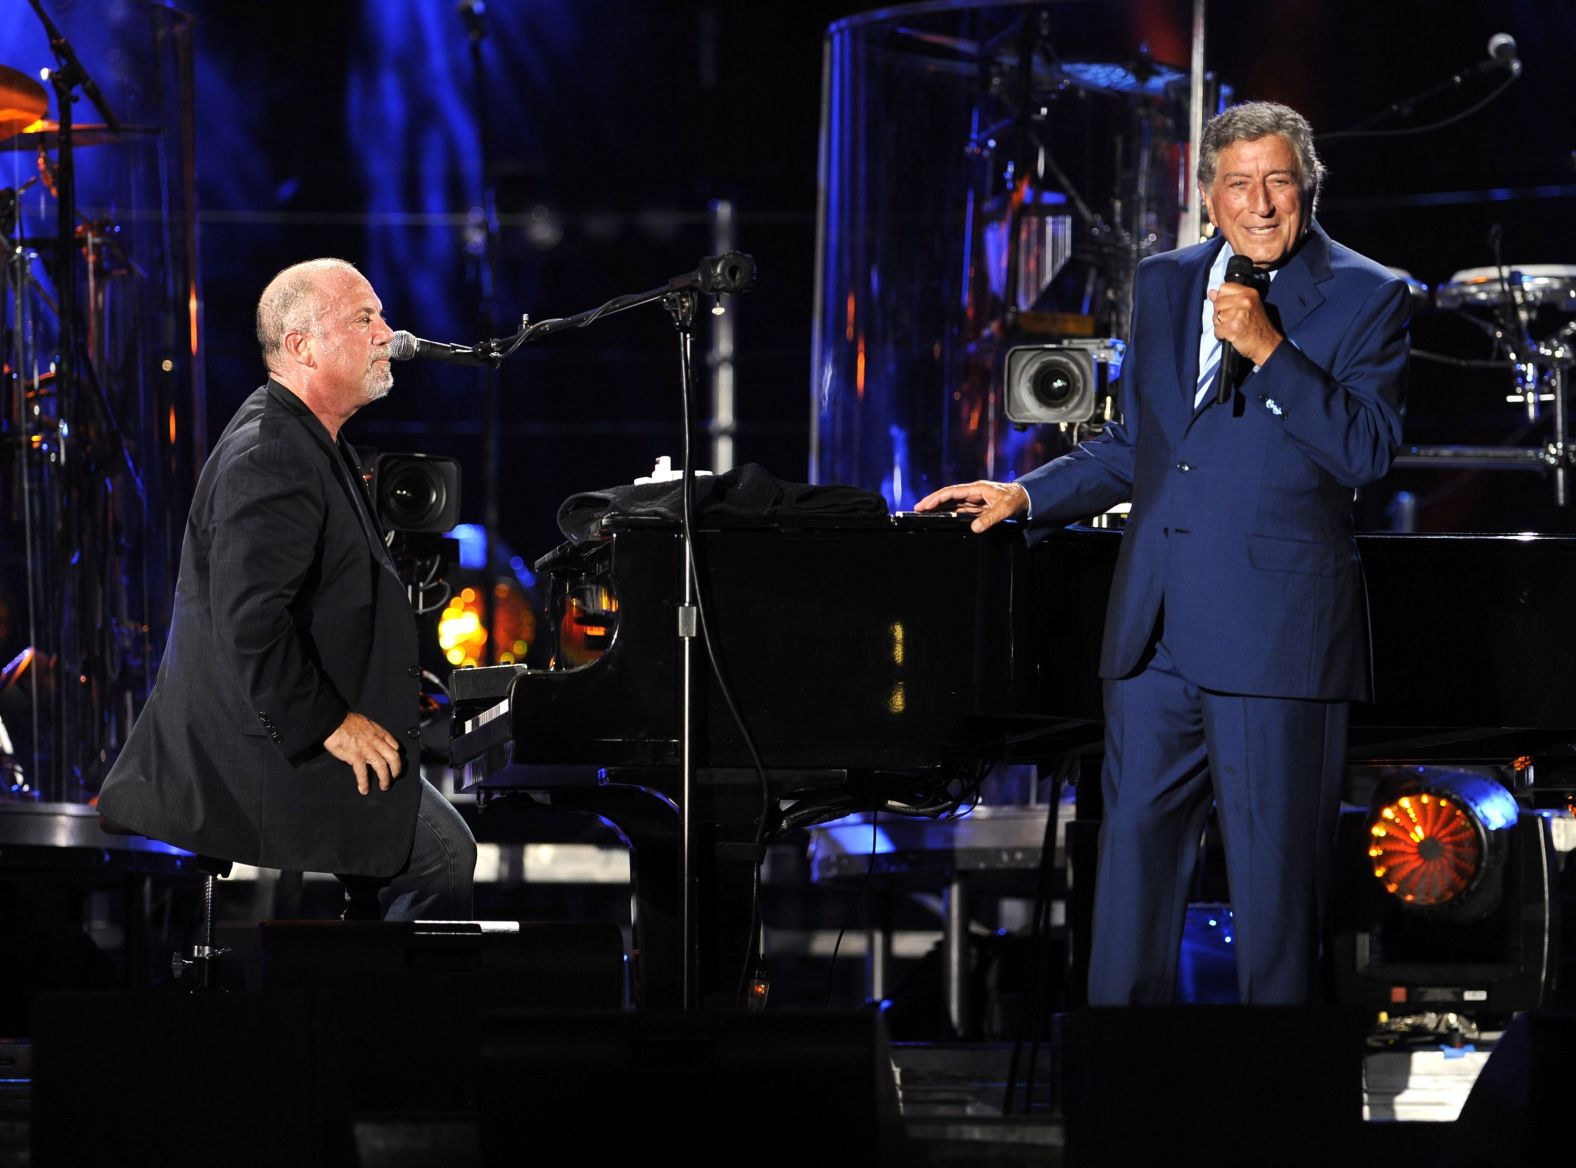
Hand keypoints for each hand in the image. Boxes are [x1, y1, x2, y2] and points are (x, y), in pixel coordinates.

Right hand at [324, 712, 403, 794]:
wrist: (334, 720)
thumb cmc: (347, 721)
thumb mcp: (366, 723)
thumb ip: (372, 733)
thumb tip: (372, 742)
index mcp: (379, 732)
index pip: (395, 745)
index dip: (397, 755)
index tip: (396, 762)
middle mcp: (376, 741)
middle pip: (393, 757)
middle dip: (397, 769)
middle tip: (395, 777)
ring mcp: (367, 750)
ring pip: (382, 767)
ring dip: (385, 779)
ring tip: (384, 786)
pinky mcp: (355, 756)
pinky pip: (363, 772)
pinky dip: (364, 782)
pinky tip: (364, 789)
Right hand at [914, 480, 1028, 532]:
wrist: (1026, 498)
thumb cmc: (1016, 500)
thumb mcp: (1004, 509)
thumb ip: (990, 518)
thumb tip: (974, 528)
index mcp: (977, 489)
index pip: (952, 492)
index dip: (937, 498)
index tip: (925, 505)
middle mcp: (973, 493)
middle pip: (948, 496)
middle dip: (932, 501)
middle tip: (917, 509)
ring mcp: (975, 500)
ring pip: (952, 503)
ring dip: (939, 507)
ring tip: (924, 512)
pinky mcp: (978, 507)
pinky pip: (959, 509)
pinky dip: (948, 512)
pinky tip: (941, 517)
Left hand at [1208, 281, 1282, 367]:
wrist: (1266, 344)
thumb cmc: (1257, 326)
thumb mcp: (1248, 305)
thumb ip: (1230, 297)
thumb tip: (1212, 293)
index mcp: (1249, 293)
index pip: (1224, 288)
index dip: (1222, 298)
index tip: (1228, 306)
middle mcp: (1245, 301)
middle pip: (1217, 303)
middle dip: (1220, 313)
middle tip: (1232, 320)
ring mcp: (1239, 314)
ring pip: (1216, 317)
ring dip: (1220, 325)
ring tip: (1232, 327)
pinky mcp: (1234, 328)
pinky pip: (1217, 330)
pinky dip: (1221, 335)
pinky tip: (1231, 335)